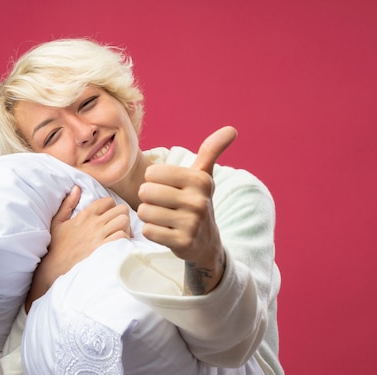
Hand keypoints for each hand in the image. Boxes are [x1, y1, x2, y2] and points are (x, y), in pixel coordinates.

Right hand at [25, 186, 131, 311]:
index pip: (108, 201)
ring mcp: (100, 236)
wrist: (54, 268)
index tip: (110, 218)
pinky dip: (125, 241)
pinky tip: (119, 246)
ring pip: (125, 221)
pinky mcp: (104, 249)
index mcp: (85, 215)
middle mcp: (94, 223)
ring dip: (126, 228)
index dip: (112, 208)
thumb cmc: (56, 247)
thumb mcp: (57, 222)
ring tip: (121, 236)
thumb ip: (67, 204)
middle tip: (119, 227)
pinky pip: (123, 237)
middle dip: (123, 217)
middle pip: (121, 209)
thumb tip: (76, 188)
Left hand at [137, 126, 236, 294]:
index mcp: (200, 180)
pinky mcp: (182, 242)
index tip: (167, 188)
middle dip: (148, 199)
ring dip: (148, 216)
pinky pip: (148, 231)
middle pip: (146, 192)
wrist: (206, 242)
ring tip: (163, 217)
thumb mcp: (204, 176)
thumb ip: (211, 150)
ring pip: (145, 212)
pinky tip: (164, 231)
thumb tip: (232, 129)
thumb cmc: (197, 201)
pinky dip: (151, 231)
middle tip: (162, 205)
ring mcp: (191, 224)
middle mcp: (198, 201)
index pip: (152, 173)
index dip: (153, 181)